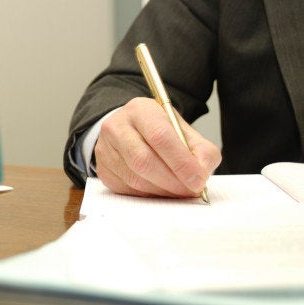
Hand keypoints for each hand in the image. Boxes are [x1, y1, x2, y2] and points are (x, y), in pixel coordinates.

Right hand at [94, 97, 221, 197]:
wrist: (131, 131)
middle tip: (190, 190)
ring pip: (135, 179)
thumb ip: (201, 150)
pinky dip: (149, 194)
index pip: (160, 137)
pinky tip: (160, 189)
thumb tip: (201, 174)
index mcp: (140, 110)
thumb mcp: (183, 131)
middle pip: (143, 160)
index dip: (181, 162)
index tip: (198, 180)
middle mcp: (117, 126)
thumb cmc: (159, 132)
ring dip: (162, 191)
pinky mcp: (102, 170)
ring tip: (178, 190)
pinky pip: (127, 189)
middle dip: (172, 181)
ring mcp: (105, 149)